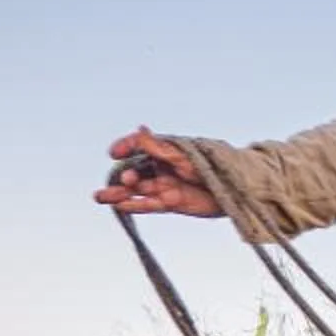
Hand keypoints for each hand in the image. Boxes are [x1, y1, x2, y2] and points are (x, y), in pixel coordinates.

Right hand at [95, 128, 222, 216]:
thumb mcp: (183, 155)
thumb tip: (140, 128)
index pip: (139, 146)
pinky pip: (149, 204)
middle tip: (124, 179)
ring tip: (99, 197)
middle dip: (123, 175)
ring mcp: (165, 185)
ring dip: (119, 193)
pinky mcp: (171, 203)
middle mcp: (162, 167)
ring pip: (137, 189)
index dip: (125, 147)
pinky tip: (120, 207)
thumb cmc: (212, 165)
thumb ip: (160, 147)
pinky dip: (135, 205)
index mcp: (165, 151)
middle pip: (135, 170)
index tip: (113, 152)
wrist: (236, 188)